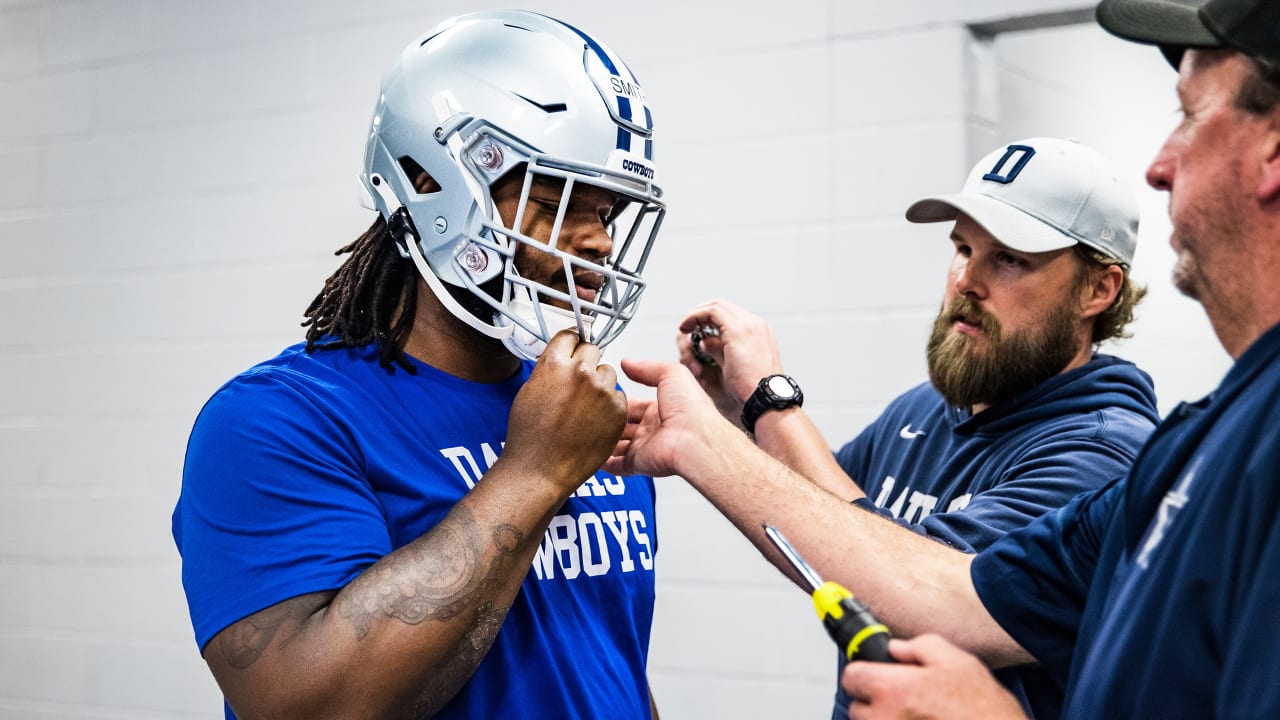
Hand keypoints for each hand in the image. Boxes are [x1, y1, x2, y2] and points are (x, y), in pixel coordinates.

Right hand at [505, 329, 626, 491]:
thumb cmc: (530, 437)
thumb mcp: (529, 391)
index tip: (573, 346)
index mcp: (555, 364)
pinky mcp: (617, 411)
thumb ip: (548, 369)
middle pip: (592, 350)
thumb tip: (560, 358)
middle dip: (586, 362)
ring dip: (599, 383)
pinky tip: (594, 420)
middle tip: (577, 381)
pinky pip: (618, 396)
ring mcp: (602, 392)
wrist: (540, 470)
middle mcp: (581, 373)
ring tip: (584, 407)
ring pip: (608, 372)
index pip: (570, 336)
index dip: (570, 343)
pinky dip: (610, 405)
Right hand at [604, 358, 738, 478]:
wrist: (696, 440)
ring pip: (618, 446)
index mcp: (662, 408)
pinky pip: (617, 465)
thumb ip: (646, 368)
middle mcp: (653, 428)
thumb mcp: (671, 374)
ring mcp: (645, 447)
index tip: (604, 396)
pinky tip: (593, 456)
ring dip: (604, 441)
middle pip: (624, 426)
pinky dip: (604, 463)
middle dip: (608, 422)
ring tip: (586, 434)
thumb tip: (628, 362)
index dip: (620, 400)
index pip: (635, 404)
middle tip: (591, 415)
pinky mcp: (638, 463)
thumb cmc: (691, 408)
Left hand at [677, 299, 784, 423]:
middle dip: (701, 312)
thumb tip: (704, 341)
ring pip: (716, 305)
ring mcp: (748, 325)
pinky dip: (696, 317)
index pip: (731, 314)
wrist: (766, 397)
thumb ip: (719, 350)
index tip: (697, 328)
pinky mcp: (737, 330)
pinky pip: (711, 312)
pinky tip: (686, 328)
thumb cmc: (752, 389)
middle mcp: (755, 324)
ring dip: (697, 314)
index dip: (710, 318)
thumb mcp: (732, 365)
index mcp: (758, 332)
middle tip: (687, 323)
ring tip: (684, 326)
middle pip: (723, 306)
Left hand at [842, 635, 1026, 719]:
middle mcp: (885, 719)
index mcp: (893, 689)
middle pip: (857, 708)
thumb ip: (919, 646)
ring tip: (916, 717)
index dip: (863, 672)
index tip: (873, 674)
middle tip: (902, 699)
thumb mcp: (956, 661)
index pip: (851, 677)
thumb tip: (897, 647)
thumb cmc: (984, 709)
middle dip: (873, 702)